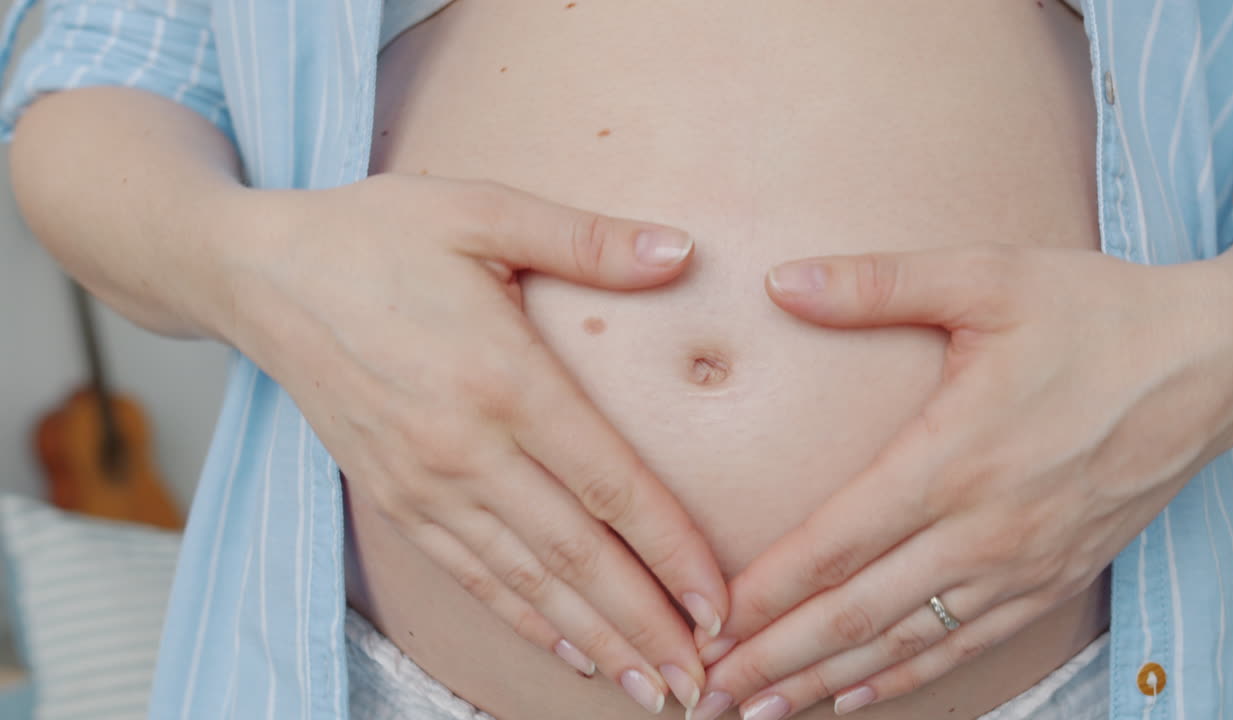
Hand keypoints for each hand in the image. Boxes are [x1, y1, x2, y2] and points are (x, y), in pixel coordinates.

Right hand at [228, 175, 726, 712]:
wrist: (259, 275)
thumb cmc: (377, 235)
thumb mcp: (483, 211)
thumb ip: (588, 241)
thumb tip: (682, 252)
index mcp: (502, 377)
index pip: (608, 483)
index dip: (671, 550)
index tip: (718, 602)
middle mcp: (464, 447)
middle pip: (575, 555)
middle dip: (645, 624)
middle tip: (702, 681)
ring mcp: (423, 483)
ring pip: (526, 582)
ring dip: (593, 640)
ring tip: (649, 687)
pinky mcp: (393, 499)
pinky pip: (469, 576)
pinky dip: (523, 620)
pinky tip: (567, 651)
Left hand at [687, 245, 1232, 718]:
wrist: (1213, 360)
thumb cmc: (1095, 314)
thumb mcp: (988, 277)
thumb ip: (877, 284)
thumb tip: (780, 281)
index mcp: (954, 458)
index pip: (835, 544)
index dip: (765, 593)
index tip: (708, 624)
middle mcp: (984, 528)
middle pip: (857, 612)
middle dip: (776, 657)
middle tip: (710, 693)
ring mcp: (1023, 564)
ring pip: (905, 641)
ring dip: (828, 679)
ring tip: (765, 710)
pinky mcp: (1056, 577)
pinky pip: (967, 642)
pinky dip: (907, 673)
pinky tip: (859, 693)